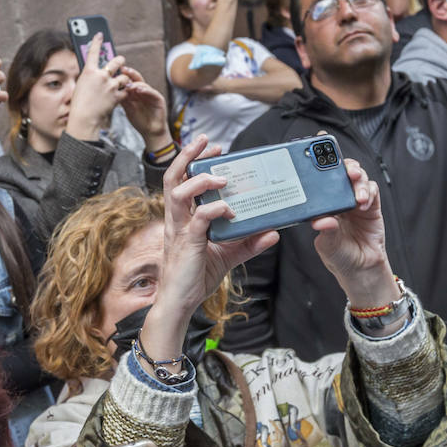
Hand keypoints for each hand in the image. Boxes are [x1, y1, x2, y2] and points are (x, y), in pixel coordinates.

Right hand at [65, 34, 129, 141]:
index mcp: (88, 72)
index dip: (97, 41)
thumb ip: (90, 77)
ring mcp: (110, 85)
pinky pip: (125, 91)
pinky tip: (121, 95)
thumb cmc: (79, 104)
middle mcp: (100, 75)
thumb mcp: (81, 86)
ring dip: (123, 79)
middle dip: (120, 61)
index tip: (100, 34)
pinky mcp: (117, 95)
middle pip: (117, 61)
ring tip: (120, 83)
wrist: (84, 118)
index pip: (93, 51)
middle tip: (120, 62)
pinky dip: (124, 93)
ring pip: (124, 76)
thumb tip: (96, 72)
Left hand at [118, 66, 172, 148]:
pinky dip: (146, 90)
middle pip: (137, 79)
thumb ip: (123, 100)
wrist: (151, 132)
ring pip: (144, 85)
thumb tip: (112, 90)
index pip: (130, 81)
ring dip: (136, 84)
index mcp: (136, 93)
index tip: (115, 72)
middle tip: (123, 70)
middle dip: (130, 73)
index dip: (123, 76)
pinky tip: (139, 90)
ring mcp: (151, 94)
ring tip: (128, 85)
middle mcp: (144, 92)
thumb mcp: (128, 109)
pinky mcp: (159, 99)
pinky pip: (152, 92)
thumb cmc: (140, 121)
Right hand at [139, 135, 278, 361]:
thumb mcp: (228, 256)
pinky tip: (229, 208)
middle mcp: (176, 219)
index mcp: (182, 218)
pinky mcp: (187, 244)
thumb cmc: (197, 278)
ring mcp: (179, 230)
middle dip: (188, 156)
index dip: (192, 160)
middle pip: (172, 177)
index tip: (211, 149)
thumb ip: (248, 243)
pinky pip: (198, 220)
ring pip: (178, 193)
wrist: (181, 303)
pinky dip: (214, 210)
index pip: (180, 180)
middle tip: (208, 143)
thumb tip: (273, 232)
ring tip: (220, 177)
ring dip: (200, 180)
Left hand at [312, 159, 398, 308]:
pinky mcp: (372, 206)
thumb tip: (322, 221)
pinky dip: (368, 192)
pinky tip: (363, 201)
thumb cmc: (339, 257)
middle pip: (342, 171)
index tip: (318, 139)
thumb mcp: (327, 246)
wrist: (361, 270)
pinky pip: (372, 191)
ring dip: (358, 180)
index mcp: (323, 203)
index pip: (320, 175)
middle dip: (344, 165)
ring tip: (356, 191)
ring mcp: (355, 201)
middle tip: (346, 170)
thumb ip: (327, 233)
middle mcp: (338, 198)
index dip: (320, 156)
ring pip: (358, 178)